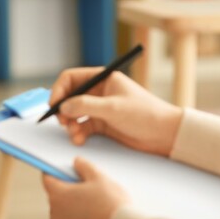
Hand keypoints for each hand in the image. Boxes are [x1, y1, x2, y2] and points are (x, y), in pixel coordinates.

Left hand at [42, 157, 128, 218]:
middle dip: (67, 186)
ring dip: (72, 201)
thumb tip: (76, 162)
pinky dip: (78, 213)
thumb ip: (84, 166)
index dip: (54, 171)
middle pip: (56, 193)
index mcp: (58, 194)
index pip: (47, 179)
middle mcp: (56, 211)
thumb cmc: (110, 203)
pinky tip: (95, 211)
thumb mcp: (98, 177)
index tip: (62, 168)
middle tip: (85, 181)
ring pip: (64, 207)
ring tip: (92, 197)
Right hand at [49, 68, 182, 155]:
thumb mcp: (113, 108)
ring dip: (70, 124)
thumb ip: (86, 106)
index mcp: (103, 79)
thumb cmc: (145, 114)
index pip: (72, 78)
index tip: (54, 105)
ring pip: (74, 114)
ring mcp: (100, 109)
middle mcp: (99, 92)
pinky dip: (78, 133)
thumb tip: (62, 107)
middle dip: (63, 110)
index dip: (59, 90)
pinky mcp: (102, 125)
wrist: (164, 135)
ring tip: (74, 134)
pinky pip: (82, 127)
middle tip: (62, 122)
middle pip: (70, 97)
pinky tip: (79, 140)